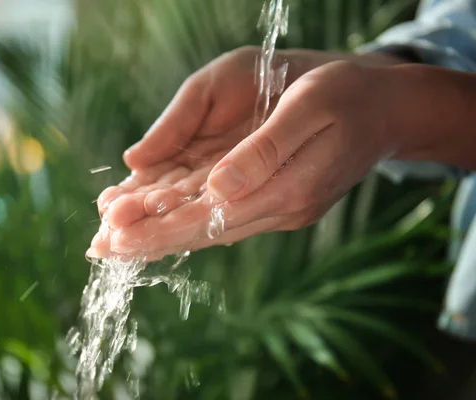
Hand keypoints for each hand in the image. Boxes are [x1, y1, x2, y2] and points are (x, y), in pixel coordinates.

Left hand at [88, 47, 404, 258]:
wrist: (385, 110)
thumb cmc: (347, 96)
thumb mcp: (311, 107)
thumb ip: (264, 151)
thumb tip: (217, 188)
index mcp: (289, 187)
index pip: (213, 217)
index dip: (161, 226)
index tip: (117, 233)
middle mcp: (279, 207)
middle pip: (203, 229)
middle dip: (149, 238)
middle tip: (100, 247)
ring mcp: (275, 206)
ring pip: (207, 224)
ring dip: (159, 232)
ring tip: (111, 237)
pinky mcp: (270, 197)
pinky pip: (218, 211)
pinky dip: (182, 216)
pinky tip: (153, 217)